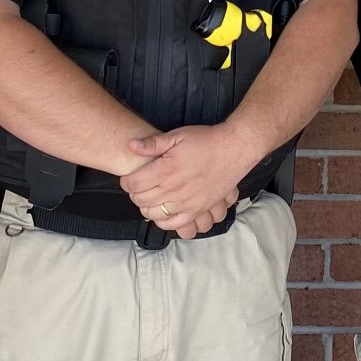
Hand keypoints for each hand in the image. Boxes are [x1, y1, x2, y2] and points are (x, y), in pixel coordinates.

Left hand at [121, 124, 254, 239]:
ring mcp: (186, 202)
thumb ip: (153, 143)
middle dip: (135, 194)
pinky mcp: (198, 209)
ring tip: (151, 198)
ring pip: (154, 214)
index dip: (127, 182)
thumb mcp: (177, 135)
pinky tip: (164, 212)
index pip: (133, 184)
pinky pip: (175, 224)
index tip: (130, 178)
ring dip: (147, 207)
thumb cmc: (206, 140)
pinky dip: (164, 221)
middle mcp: (174, 189)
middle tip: (139, 186)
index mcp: (166, 169)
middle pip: (141, 200)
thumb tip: (131, 145)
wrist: (233, 150)